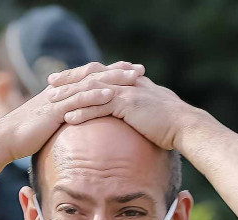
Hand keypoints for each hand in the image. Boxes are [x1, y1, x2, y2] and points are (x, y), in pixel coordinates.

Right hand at [0, 62, 145, 163]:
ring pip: (90, 84)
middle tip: (140, 70)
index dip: (112, 73)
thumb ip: (66, 120)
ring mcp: (58, 98)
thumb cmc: (27, 135)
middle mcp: (62, 90)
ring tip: (133, 78)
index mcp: (63, 91)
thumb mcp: (50, 124)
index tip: (132, 72)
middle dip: (119, 71)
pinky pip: (78, 100)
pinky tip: (111, 95)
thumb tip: (80, 127)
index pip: (91, 76)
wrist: (6, 138)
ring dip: (113, 79)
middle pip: (95, 75)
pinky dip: (95, 96)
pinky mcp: (54, 110)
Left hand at [48, 68, 199, 151]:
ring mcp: (128, 92)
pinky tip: (68, 117)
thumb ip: (138, 110)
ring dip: (71, 95)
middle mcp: (128, 82)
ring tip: (52, 100)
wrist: (186, 127)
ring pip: (92, 90)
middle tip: (51, 81)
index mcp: (132, 82)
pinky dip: (83, 112)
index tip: (66, 78)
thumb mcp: (152, 113)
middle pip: (93, 76)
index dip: (83, 75)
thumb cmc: (172, 125)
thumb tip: (132, 117)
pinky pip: (100, 107)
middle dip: (70, 78)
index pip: (103, 74)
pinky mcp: (128, 104)